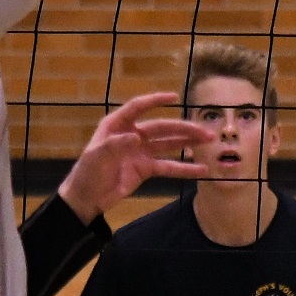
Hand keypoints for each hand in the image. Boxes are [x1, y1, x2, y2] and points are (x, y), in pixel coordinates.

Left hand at [57, 92, 212, 222]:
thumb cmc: (86, 173)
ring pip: (169, 144)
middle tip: (205, 131)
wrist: (85, 199)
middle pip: (162, 127)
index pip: (138, 107)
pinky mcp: (146, 169)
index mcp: (118, 125)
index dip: (155, 101)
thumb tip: (136, 137)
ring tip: (209, 141)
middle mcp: (133, 134)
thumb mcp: (96, 157)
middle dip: (184, 128)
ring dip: (188, 143)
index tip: (175, 97)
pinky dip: (184, 169)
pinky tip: (201, 170)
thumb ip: (115, 145)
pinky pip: (168, 167)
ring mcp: (142, 152)